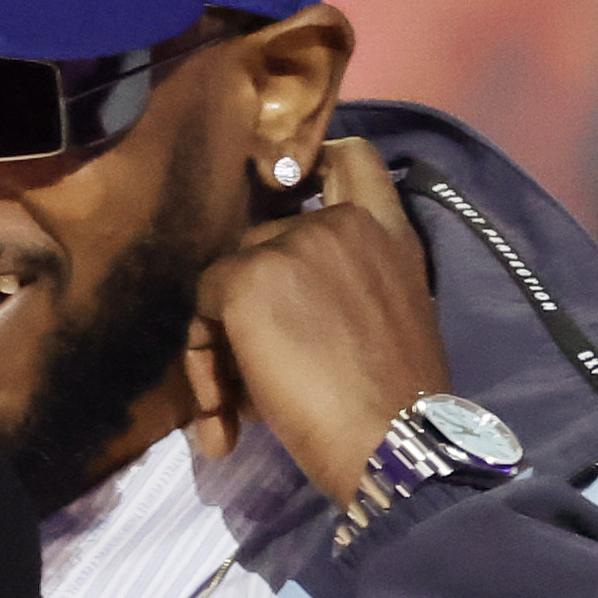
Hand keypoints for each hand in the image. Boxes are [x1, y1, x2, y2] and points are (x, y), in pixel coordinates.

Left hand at [182, 136, 446, 505]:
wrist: (392, 440)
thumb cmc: (394, 407)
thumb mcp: (382, 321)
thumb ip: (340, 290)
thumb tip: (281, 313)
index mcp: (390, 234)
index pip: (351, 158)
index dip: (307, 170)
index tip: (283, 199)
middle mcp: (342, 223)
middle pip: (263, 241)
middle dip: (250, 304)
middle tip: (250, 378)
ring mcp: (293, 244)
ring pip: (227, 279)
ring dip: (221, 347)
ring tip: (230, 415)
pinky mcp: (250, 276)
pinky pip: (203, 306)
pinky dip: (204, 365)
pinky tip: (224, 418)